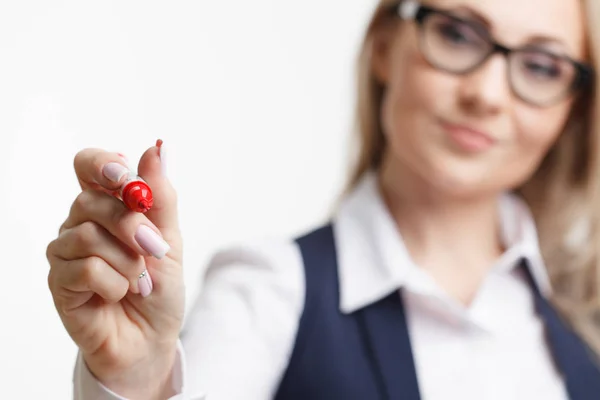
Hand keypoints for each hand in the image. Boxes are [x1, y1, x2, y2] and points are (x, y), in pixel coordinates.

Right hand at [46, 142, 183, 398]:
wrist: (153, 337)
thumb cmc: (159, 287)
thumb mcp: (169, 238)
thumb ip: (160, 196)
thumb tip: (157, 148)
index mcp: (107, 205)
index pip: (88, 165)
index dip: (103, 164)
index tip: (126, 176)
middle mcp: (80, 222)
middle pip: (91, 200)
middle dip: (131, 225)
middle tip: (154, 248)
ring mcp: (66, 252)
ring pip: (88, 235)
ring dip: (127, 261)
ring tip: (139, 280)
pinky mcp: (60, 282)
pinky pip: (84, 269)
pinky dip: (114, 283)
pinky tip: (119, 294)